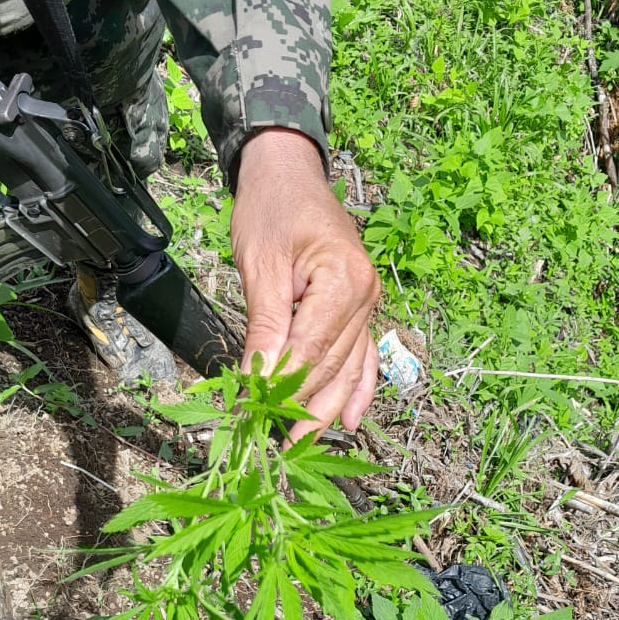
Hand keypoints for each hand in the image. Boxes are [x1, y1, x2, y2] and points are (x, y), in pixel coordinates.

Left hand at [231, 128, 380, 440]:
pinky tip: (347, 422)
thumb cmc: (270, 209)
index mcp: (343, 282)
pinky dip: (357, 391)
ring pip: (348, 370)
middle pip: (331, 367)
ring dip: (324, 410)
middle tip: (267, 443)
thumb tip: (255, 380)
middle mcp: (366, 297)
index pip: (310, 351)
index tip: (250, 415)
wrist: (289, 172)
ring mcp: (368, 305)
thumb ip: (263, 326)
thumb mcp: (259, 264)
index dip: (280, 386)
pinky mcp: (361, 309)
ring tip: (300, 446)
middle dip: (299, 406)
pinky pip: (363, 358)